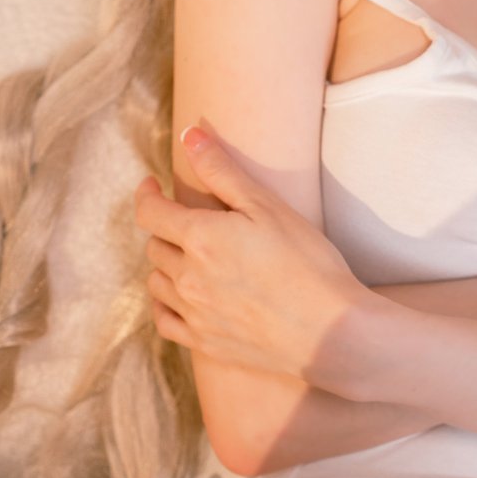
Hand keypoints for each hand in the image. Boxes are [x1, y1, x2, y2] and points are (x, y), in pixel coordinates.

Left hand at [133, 121, 376, 393]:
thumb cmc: (307, 262)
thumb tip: (189, 135)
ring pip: (156, 282)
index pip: (150, 211)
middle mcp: (187, 276)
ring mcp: (194, 313)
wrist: (330, 331)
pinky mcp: (204, 342)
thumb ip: (222, 170)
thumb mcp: (267, 206)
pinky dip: (165, 304)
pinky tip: (180, 297)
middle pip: (155, 246)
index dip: (146, 193)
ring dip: (165, 264)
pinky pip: (164, 320)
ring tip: (188, 256)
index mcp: (200, 238)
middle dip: (165, 227)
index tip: (151, 185)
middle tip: (188, 220)